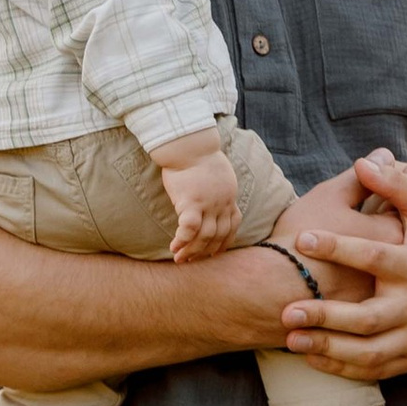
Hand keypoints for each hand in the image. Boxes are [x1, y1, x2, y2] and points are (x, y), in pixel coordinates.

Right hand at [154, 142, 240, 260]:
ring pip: (204, 236)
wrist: (190, 144)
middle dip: (206, 251)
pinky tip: (173, 247)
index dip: (224, 242)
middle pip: (218, 235)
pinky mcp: (191, 201)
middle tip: (192, 261)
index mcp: (229, 197)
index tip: (214, 252)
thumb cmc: (199, 157)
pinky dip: (182, 240)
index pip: (232, 226)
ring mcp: (208, 203)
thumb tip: (213, 198)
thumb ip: (219, 190)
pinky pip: (189, 228)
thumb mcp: (218, 174)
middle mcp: (222, 203)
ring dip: (192, 251)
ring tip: (180, 259)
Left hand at [281, 148, 406, 380]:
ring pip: (367, 352)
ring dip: (327, 349)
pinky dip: (343, 369)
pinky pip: (375, 370)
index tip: (303, 239)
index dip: (337, 247)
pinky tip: (313, 358)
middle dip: (325, 317)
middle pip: (366, 318)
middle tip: (288, 311)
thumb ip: (399, 185)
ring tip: (291, 337)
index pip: (373, 257)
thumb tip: (365, 160)